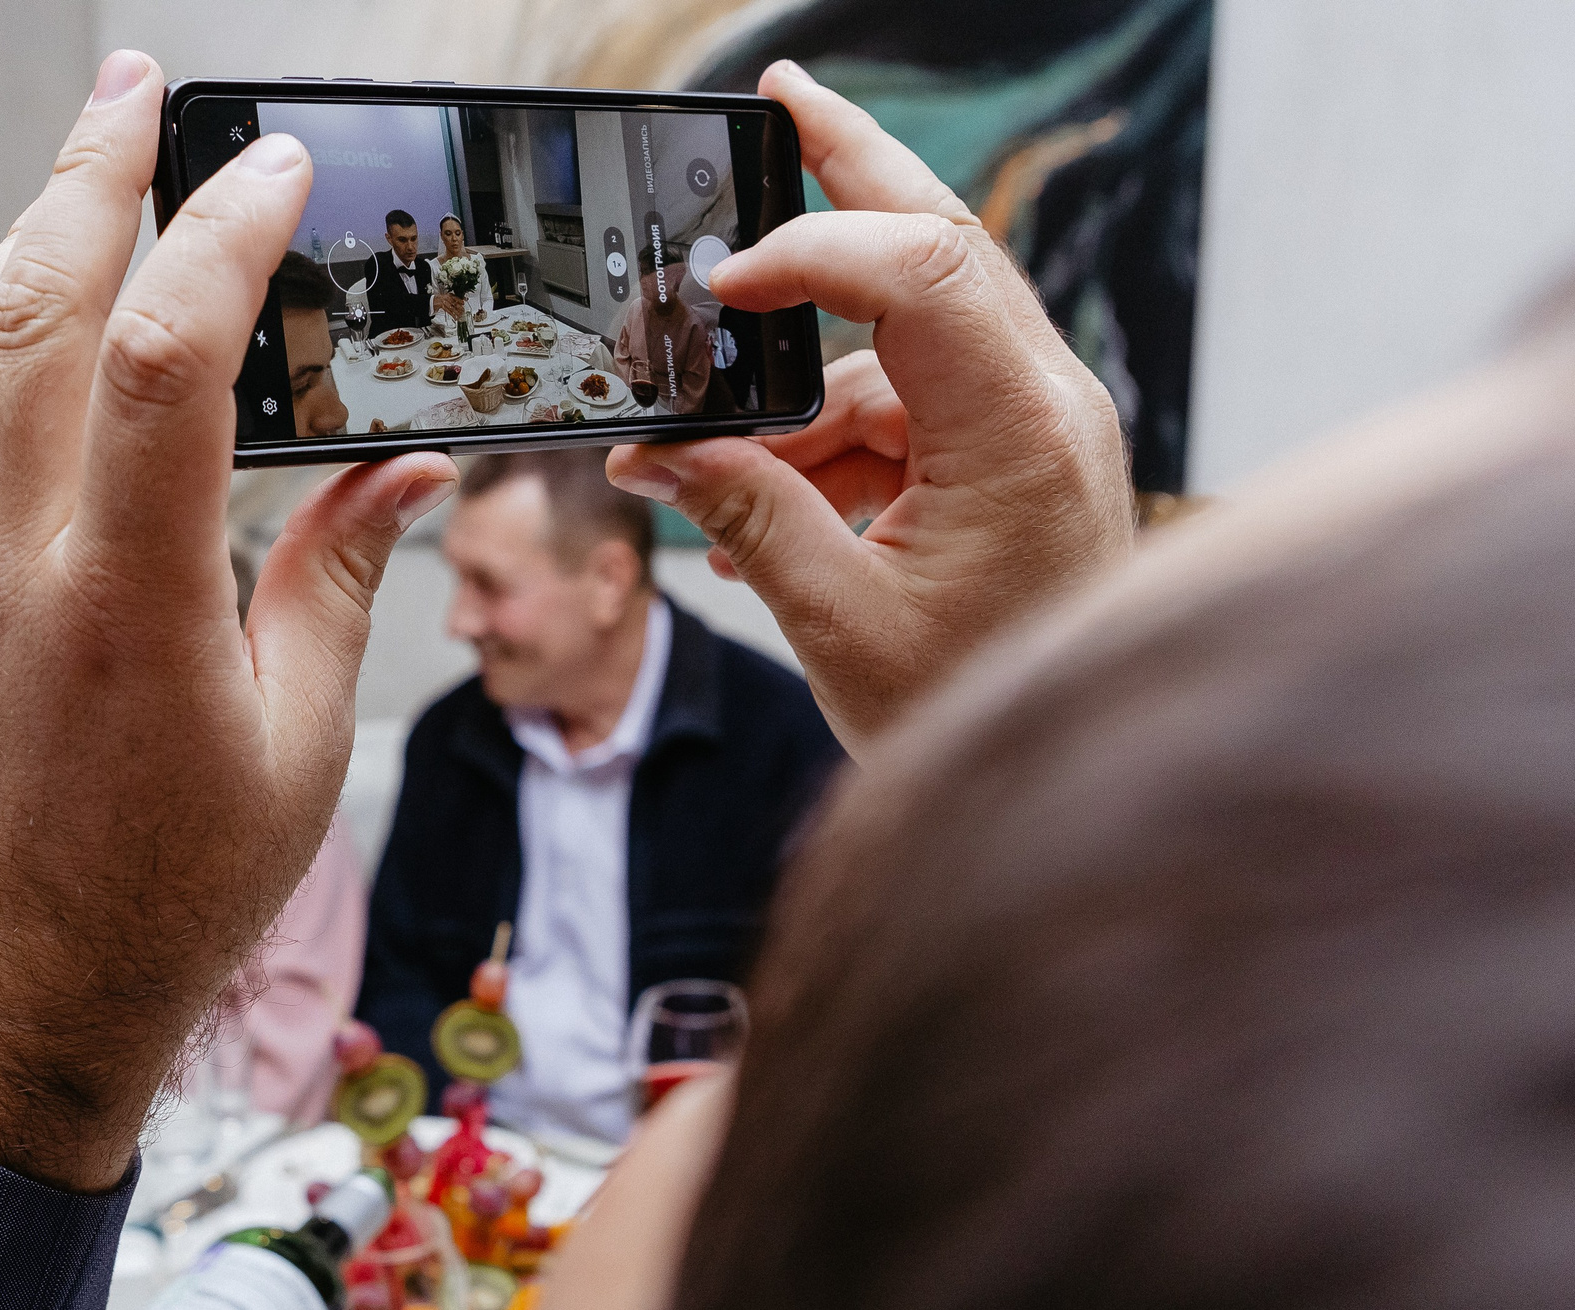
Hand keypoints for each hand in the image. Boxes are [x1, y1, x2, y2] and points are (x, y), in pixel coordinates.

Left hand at [0, 49, 457, 1189]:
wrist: (24, 985)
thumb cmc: (164, 892)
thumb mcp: (300, 746)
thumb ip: (340, 582)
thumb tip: (402, 477)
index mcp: (132, 603)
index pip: (167, 359)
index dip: (224, 235)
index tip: (275, 173)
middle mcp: (16, 570)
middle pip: (35, 309)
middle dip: (93, 172)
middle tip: (142, 91)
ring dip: (9, 235)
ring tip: (74, 170)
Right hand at [434, 291, 464, 320]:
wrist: (434, 300)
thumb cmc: (443, 299)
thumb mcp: (449, 297)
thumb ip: (456, 298)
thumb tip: (464, 299)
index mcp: (449, 295)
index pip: (455, 297)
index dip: (460, 300)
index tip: (463, 303)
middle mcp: (446, 298)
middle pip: (453, 303)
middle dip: (459, 307)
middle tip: (463, 310)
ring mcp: (444, 303)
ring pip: (451, 308)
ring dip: (456, 312)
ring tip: (460, 315)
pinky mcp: (442, 307)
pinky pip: (448, 311)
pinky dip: (452, 315)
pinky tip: (455, 317)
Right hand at [606, 61, 1133, 745]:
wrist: (1072, 789)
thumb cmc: (975, 713)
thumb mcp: (839, 622)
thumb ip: (749, 515)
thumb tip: (661, 452)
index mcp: (1020, 432)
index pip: (921, 273)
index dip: (811, 251)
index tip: (720, 290)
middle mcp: (1044, 404)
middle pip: (941, 243)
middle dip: (850, 172)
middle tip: (781, 97)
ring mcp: (1033, 425)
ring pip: (899, 346)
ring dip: (800, 400)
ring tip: (717, 483)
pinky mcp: (1010, 457)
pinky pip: (902, 410)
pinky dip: (829, 444)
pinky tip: (768, 514)